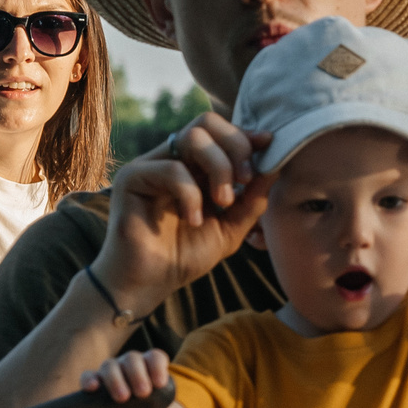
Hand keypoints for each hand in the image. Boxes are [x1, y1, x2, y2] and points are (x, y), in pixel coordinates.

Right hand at [82, 349, 175, 407]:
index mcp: (150, 367)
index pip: (155, 357)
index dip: (158, 367)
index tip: (160, 384)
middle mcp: (129, 364)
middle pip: (132, 359)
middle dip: (138, 375)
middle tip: (143, 393)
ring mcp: (111, 371)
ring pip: (110, 366)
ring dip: (115, 380)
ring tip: (123, 398)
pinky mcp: (93, 381)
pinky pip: (88, 375)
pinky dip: (89, 380)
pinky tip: (93, 389)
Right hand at [104, 111, 273, 297]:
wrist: (149, 284)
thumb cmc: (184, 256)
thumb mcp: (230, 227)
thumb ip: (251, 200)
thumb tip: (275, 168)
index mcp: (193, 165)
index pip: (219, 131)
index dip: (245, 134)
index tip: (269, 144)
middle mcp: (171, 158)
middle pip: (206, 123)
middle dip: (236, 147)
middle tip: (245, 180)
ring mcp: (150, 165)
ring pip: (193, 137)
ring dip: (219, 167)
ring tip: (222, 203)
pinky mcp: (132, 178)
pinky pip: (172, 168)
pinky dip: (191, 194)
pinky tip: (193, 220)